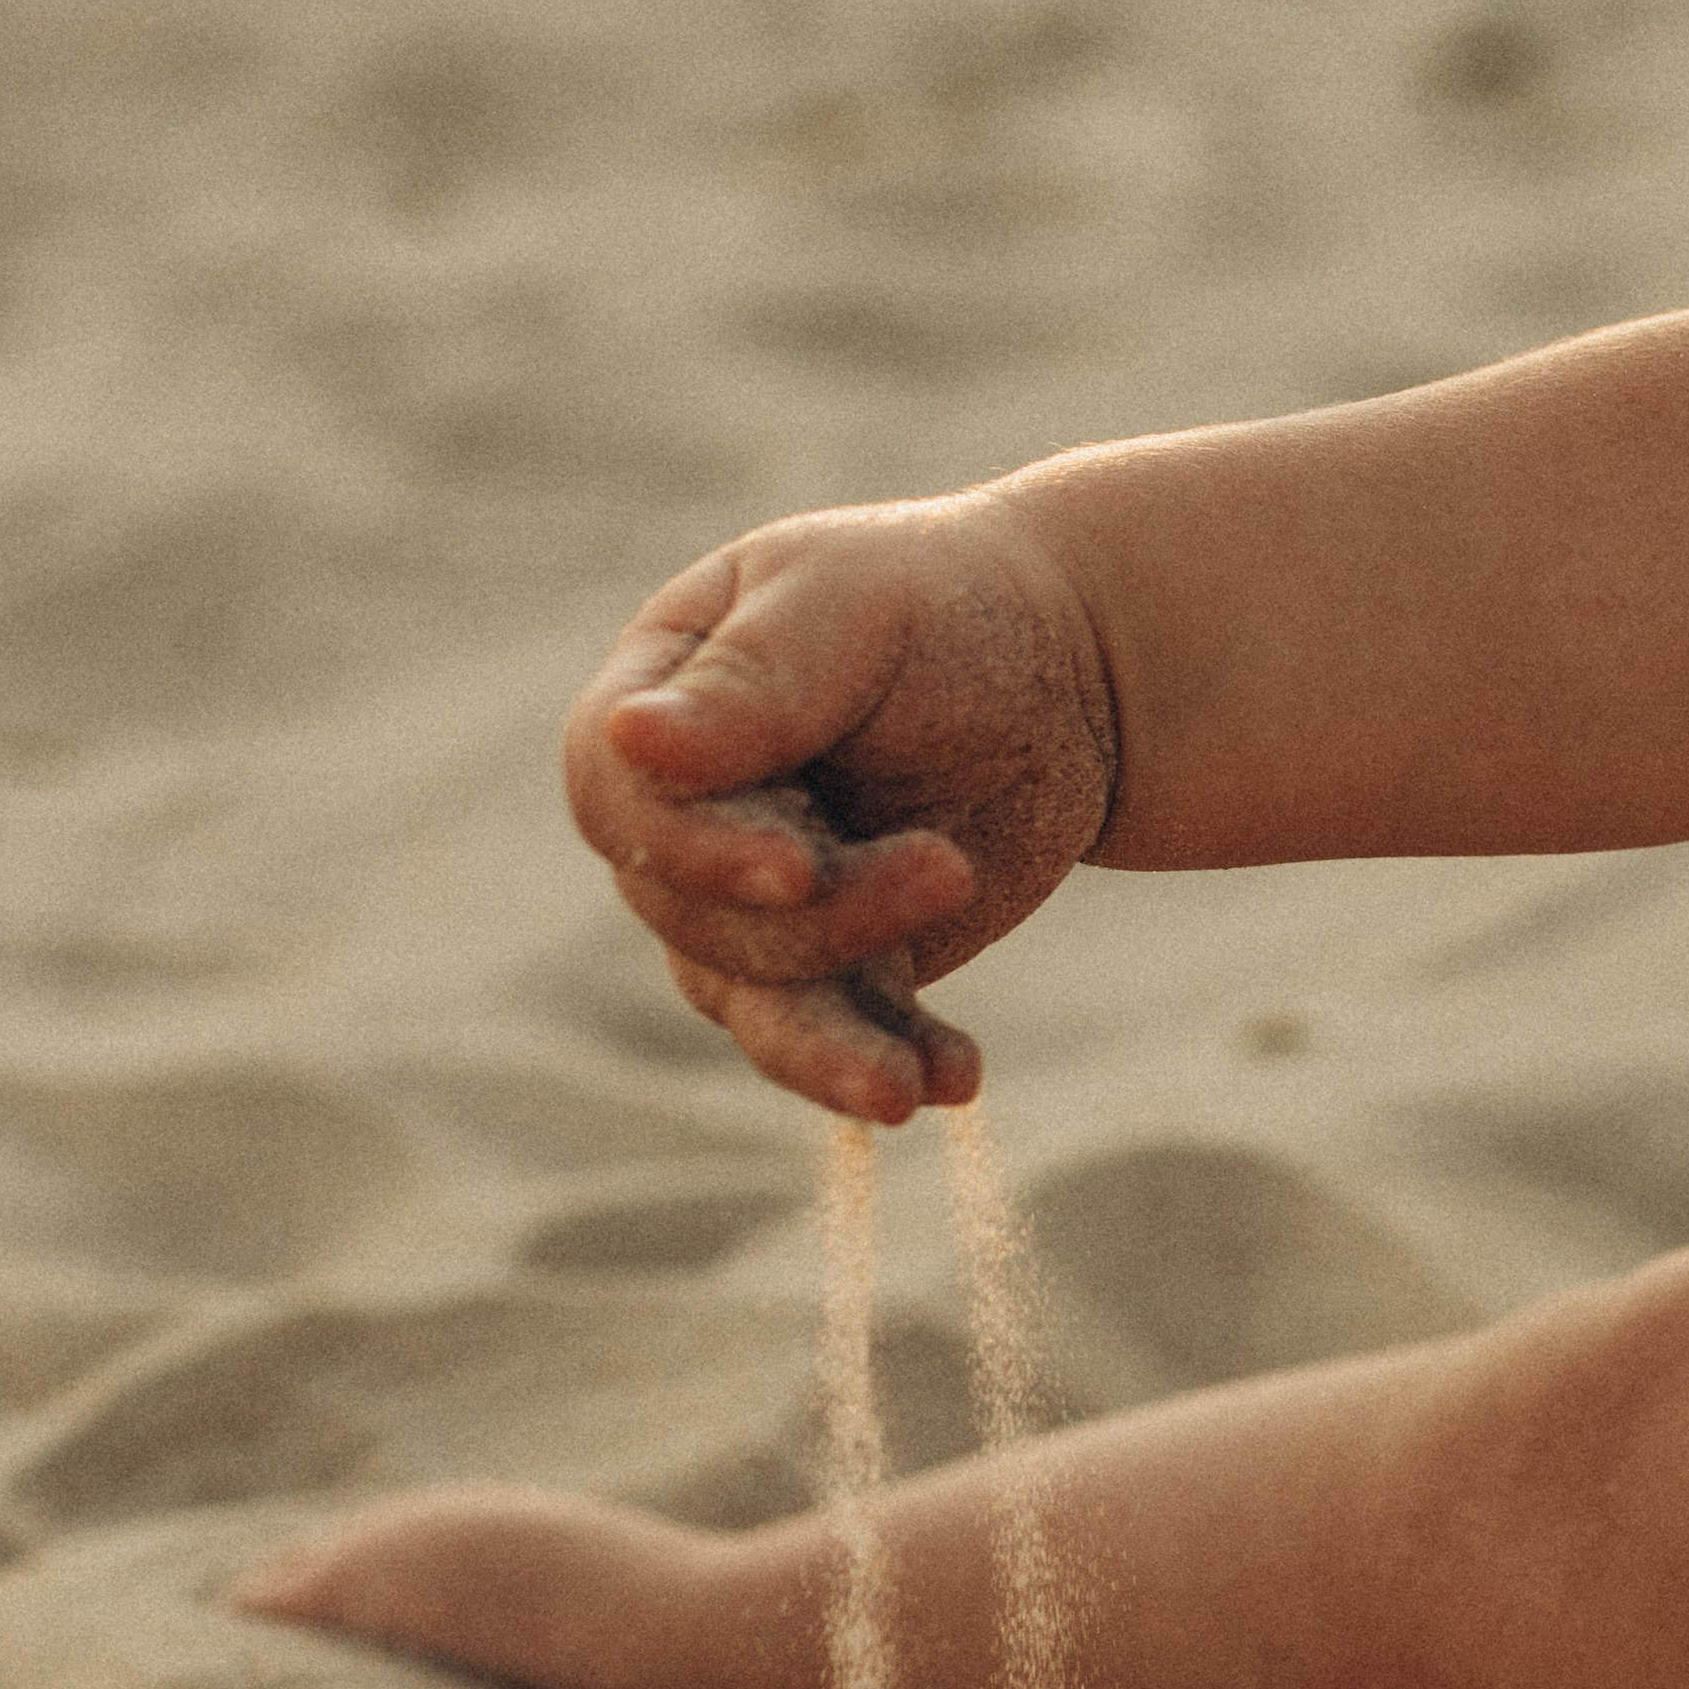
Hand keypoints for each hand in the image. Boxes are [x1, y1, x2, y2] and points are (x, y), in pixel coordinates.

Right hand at [564, 487, 1117, 1118]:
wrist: (1069, 667)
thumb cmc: (943, 604)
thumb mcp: (853, 608)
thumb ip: (752, 682)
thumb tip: (632, 741)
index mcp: (654, 705)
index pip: (619, 800)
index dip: (697, 852)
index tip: (796, 868)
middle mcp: (684, 824)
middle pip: (698, 920)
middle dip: (823, 922)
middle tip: (950, 867)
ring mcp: (755, 912)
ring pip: (761, 1006)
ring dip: (839, 1044)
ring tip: (910, 1084)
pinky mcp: (844, 971)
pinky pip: (851, 1041)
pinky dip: (901, 1064)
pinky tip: (954, 1079)